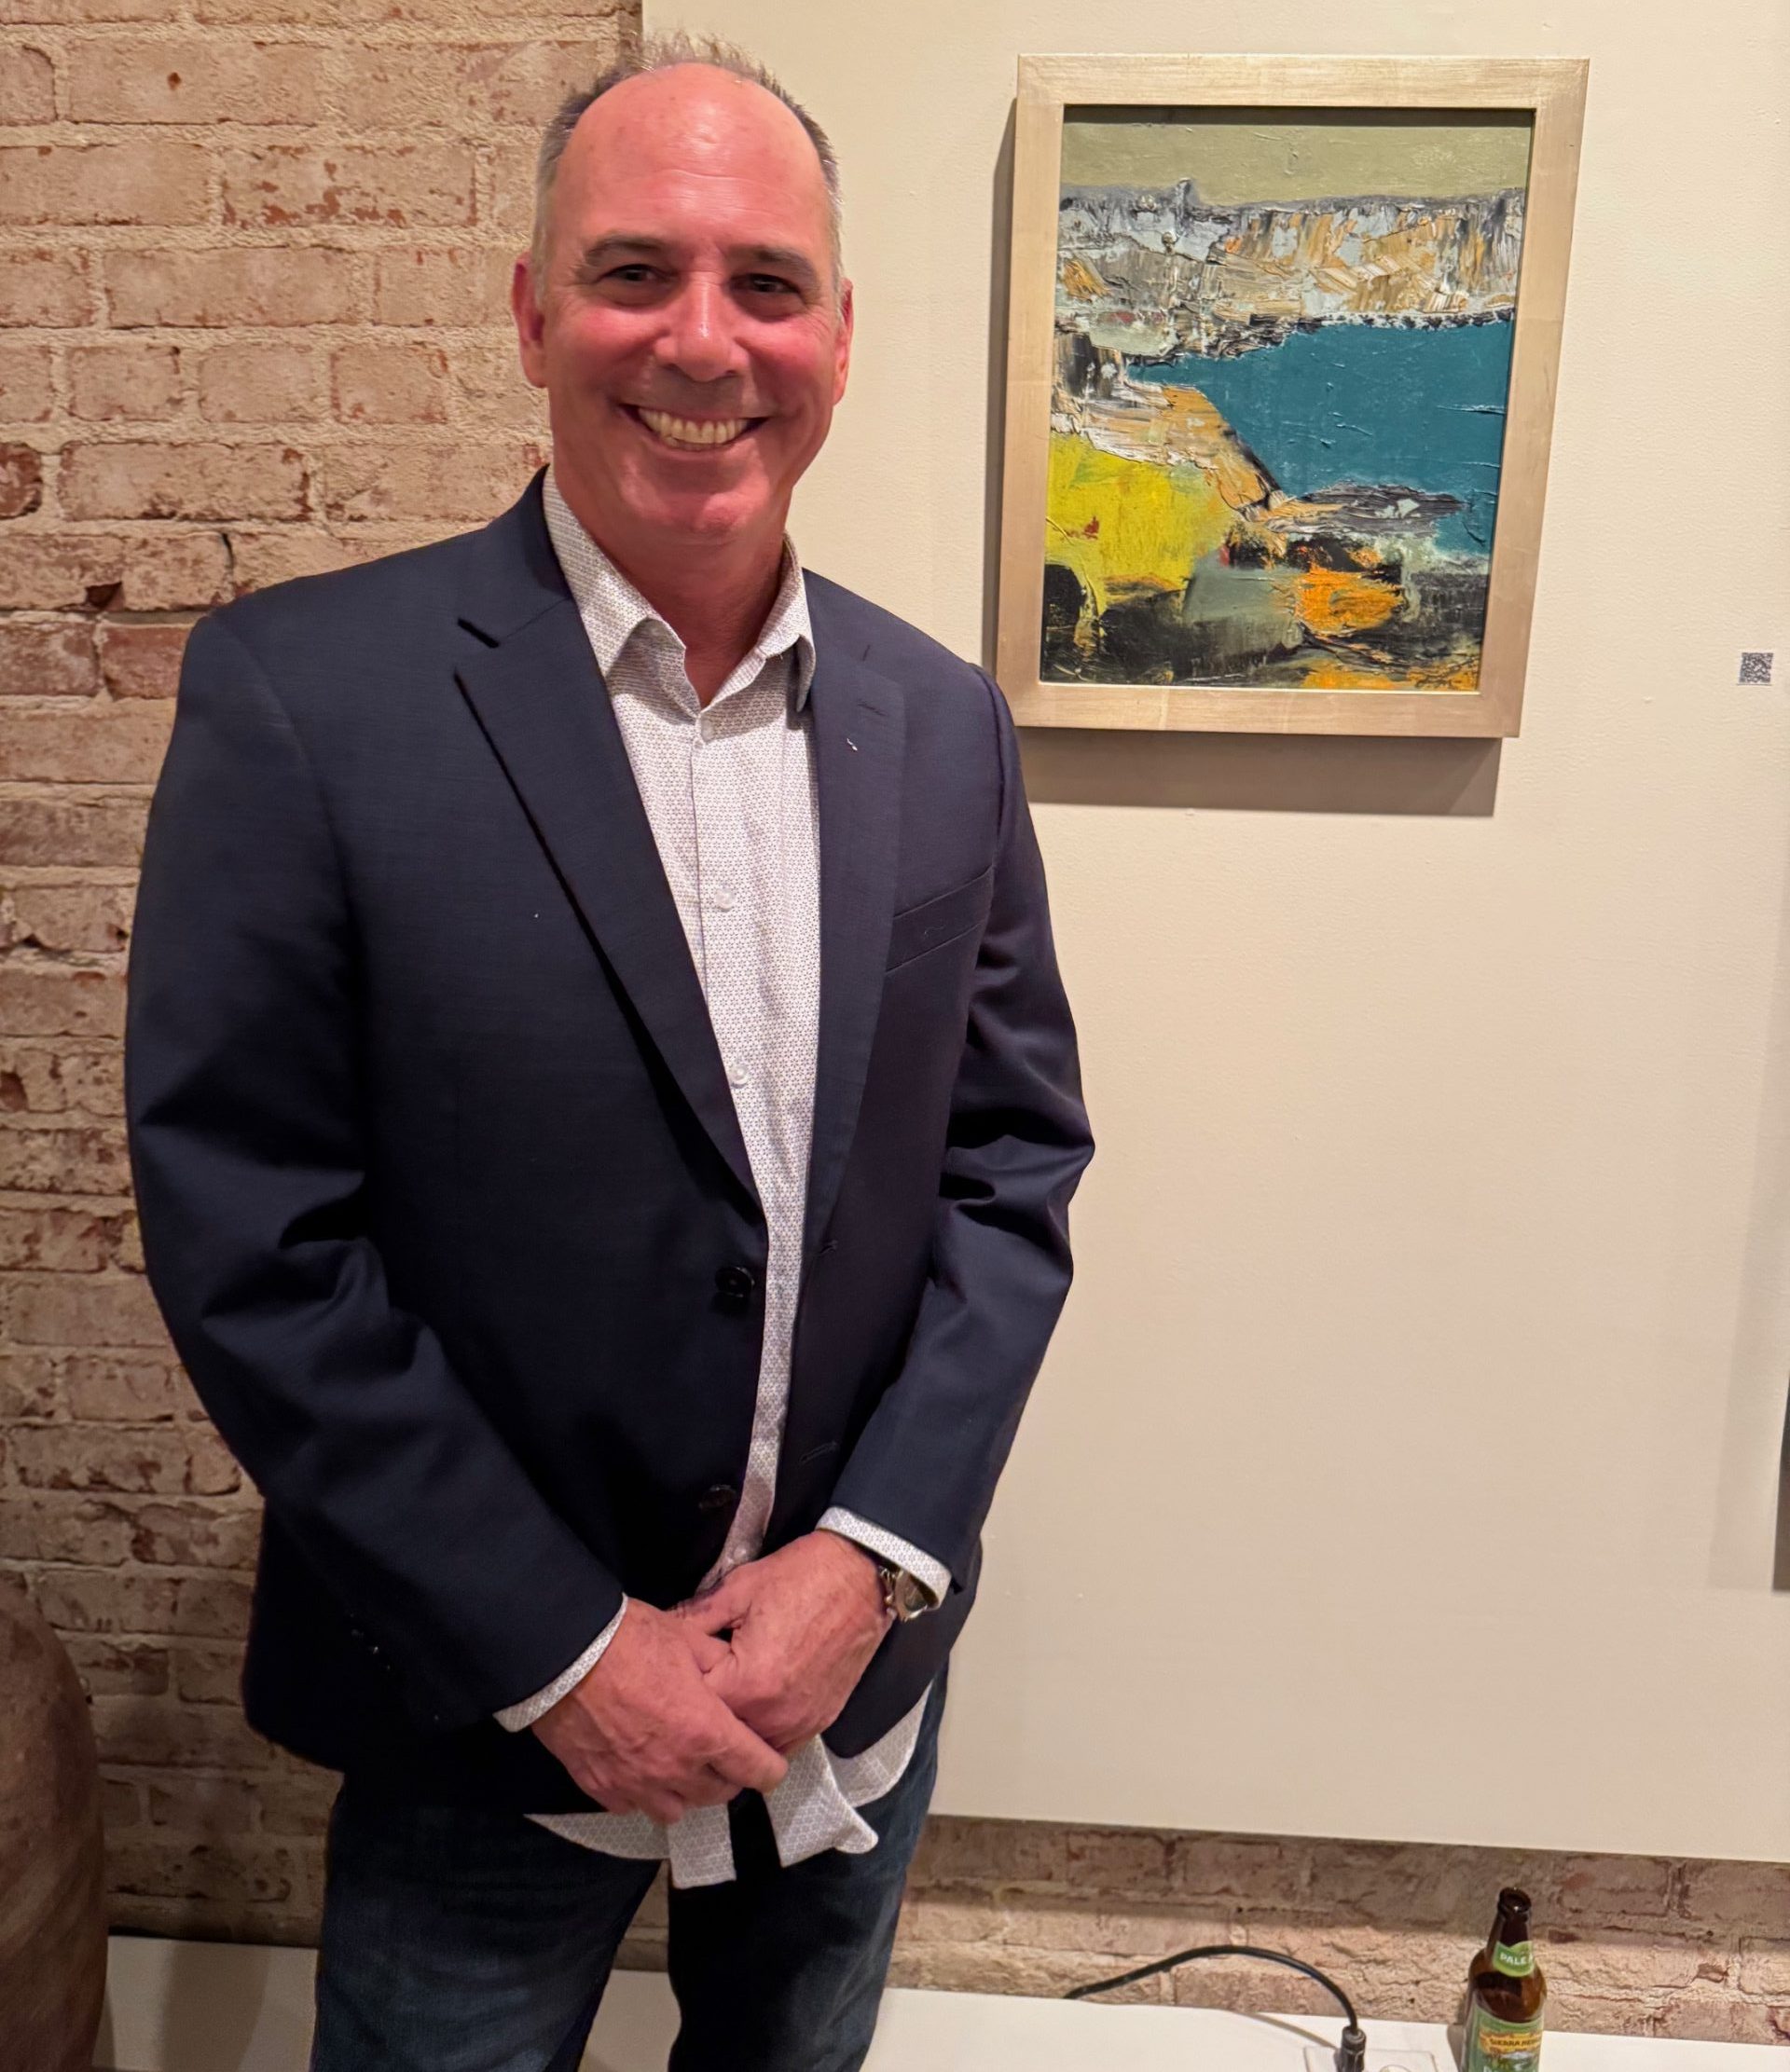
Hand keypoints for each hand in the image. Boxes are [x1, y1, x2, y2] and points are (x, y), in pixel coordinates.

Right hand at [531, 1599, 787, 1823]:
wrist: (563, 1653)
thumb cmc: (628, 1640)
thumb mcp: (687, 1638)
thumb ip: (717, 1664)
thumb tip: (732, 1674)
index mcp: (706, 1731)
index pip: (757, 1770)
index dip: (770, 1767)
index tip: (769, 1762)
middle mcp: (676, 1768)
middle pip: (719, 1794)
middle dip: (728, 1776)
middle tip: (723, 1754)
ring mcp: (637, 1783)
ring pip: (677, 1810)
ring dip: (686, 1792)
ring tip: (681, 1766)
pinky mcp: (601, 1788)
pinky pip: (632, 1806)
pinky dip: (642, 1794)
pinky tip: (640, 1769)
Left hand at [674, 1531, 890, 1755]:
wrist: (864, 1577)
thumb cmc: (804, 1577)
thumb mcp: (739, 1588)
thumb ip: (694, 1618)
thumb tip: (661, 1633)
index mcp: (750, 1685)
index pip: (694, 1706)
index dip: (679, 1685)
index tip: (676, 1667)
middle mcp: (775, 1716)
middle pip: (720, 1734)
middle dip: (703, 1711)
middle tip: (698, 1680)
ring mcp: (801, 1724)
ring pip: (749, 1747)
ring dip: (733, 1727)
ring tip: (724, 1694)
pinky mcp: (819, 1723)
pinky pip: (780, 1745)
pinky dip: (762, 1732)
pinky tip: (752, 1707)